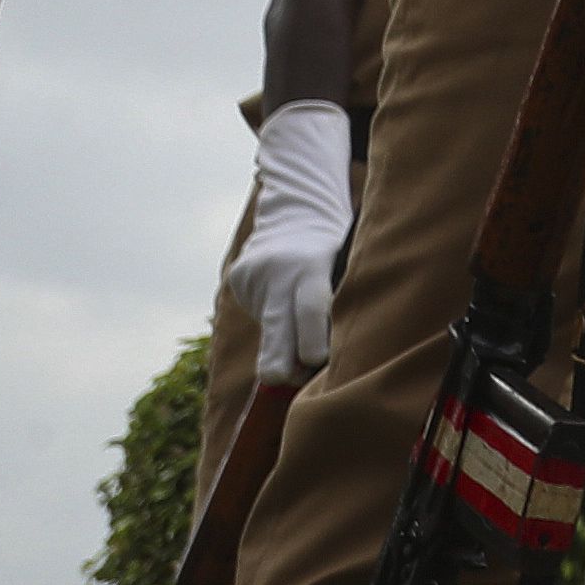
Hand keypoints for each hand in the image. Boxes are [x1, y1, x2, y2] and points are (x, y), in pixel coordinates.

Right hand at [227, 100, 355, 375]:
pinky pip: (258, 312)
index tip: (318, 364)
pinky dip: (273, 312)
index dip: (314, 343)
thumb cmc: (337, 240)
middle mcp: (276, 272)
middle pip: (275, 337)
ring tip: (300, 303)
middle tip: (294, 381)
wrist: (296, 203)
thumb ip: (342, 299)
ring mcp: (252, 276)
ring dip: (285, 332)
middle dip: (283, 368)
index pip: (310, 311)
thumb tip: (337, 356)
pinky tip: (283, 290)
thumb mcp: (348, 260)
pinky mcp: (236, 280)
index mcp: (311, 265)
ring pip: (268, 328)